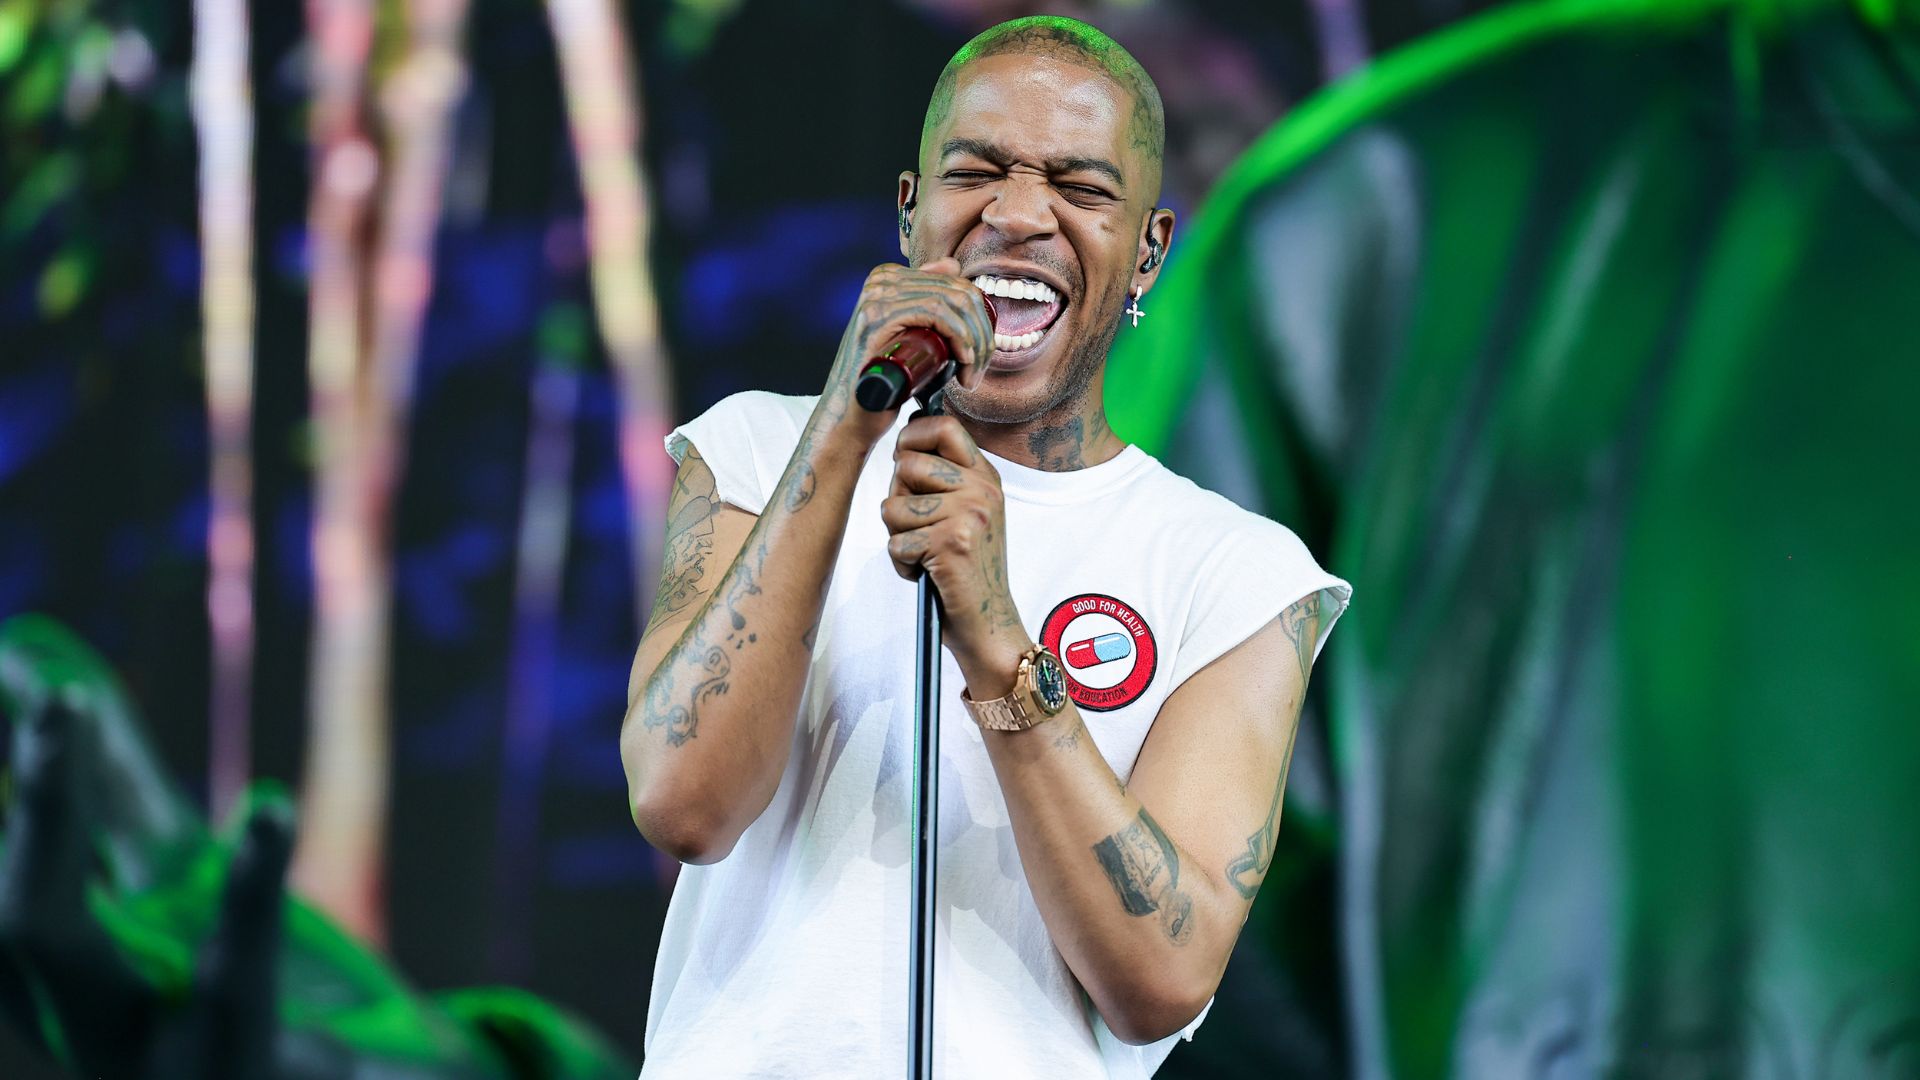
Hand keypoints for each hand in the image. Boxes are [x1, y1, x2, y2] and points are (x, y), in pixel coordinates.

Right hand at [815, 258, 993, 452]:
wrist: (852, 414)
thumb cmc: (885, 381)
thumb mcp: (911, 333)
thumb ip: (925, 301)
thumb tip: (952, 266)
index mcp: (890, 277)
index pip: (956, 283)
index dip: (980, 318)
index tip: (980, 355)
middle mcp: (882, 279)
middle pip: (957, 291)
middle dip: (981, 332)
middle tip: (979, 368)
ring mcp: (878, 294)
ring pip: (953, 303)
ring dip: (975, 341)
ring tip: (972, 374)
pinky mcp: (880, 315)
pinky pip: (937, 313)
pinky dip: (961, 337)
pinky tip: (964, 362)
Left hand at [880, 415, 1029, 684]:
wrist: (989, 622)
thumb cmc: (967, 571)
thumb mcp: (966, 513)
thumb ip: (942, 479)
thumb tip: (902, 445)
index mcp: (986, 477)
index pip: (944, 426)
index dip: (912, 437)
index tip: (905, 460)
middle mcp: (982, 490)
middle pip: (908, 464)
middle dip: (898, 498)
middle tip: (918, 526)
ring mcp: (969, 514)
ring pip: (894, 506)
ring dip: (898, 536)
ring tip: (925, 553)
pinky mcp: (953, 542)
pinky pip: (896, 541)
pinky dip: (901, 563)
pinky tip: (926, 572)